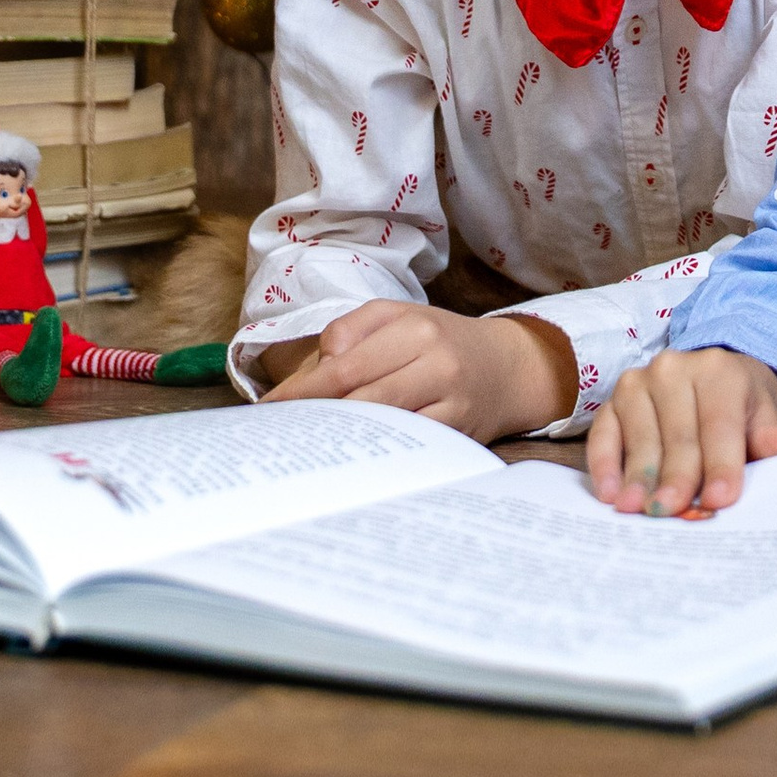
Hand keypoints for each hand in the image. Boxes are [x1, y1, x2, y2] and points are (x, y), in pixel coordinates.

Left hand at [260, 303, 576, 439]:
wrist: (508, 367)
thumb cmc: (442, 340)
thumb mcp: (401, 316)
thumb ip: (353, 329)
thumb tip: (318, 370)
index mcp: (415, 328)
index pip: (345, 363)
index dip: (303, 391)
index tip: (269, 410)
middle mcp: (436, 363)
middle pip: (361, 398)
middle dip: (316, 419)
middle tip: (276, 436)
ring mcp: (451, 403)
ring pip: (383, 426)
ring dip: (341, 439)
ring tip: (304, 449)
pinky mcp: (459, 435)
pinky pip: (410, 447)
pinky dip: (376, 453)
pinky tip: (349, 460)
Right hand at [588, 347, 776, 515]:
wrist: (712, 381)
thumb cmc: (740, 410)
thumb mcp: (763, 421)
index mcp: (720, 372)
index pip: (720, 424)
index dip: (721, 464)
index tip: (720, 500)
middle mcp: (675, 368)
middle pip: (678, 432)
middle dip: (677, 476)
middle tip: (671, 511)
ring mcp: (639, 381)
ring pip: (641, 434)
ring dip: (639, 476)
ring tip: (637, 510)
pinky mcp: (612, 400)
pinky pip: (605, 433)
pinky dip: (606, 464)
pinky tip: (610, 493)